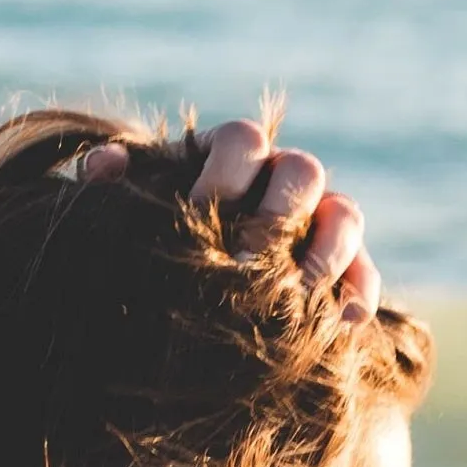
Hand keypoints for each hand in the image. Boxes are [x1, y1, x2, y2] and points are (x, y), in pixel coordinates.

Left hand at [81, 110, 377, 314]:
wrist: (183, 301)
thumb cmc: (150, 244)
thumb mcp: (127, 216)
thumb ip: (112, 188)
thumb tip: (102, 168)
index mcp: (231, 155)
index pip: (243, 138)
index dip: (223, 174)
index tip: (194, 216)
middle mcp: (282, 180)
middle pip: (302, 171)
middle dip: (275, 216)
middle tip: (243, 265)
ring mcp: (321, 223)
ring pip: (344, 216)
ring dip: (324, 254)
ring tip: (294, 297)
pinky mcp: (347, 271)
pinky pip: (365, 275)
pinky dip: (356, 298)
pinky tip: (338, 327)